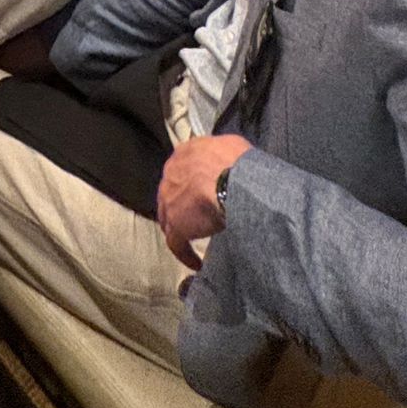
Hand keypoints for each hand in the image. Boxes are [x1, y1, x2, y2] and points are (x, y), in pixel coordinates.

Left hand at [156, 133, 251, 268]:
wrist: (233, 181)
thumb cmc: (237, 161)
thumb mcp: (230, 145)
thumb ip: (219, 152)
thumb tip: (224, 160)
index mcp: (183, 153)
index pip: (182, 170)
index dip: (190, 183)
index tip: (200, 193)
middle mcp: (170, 174)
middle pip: (172, 193)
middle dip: (183, 205)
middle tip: (198, 217)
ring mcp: (169, 201)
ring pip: (170, 218)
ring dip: (182, 229)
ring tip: (195, 240)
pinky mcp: (175, 225)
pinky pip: (176, 244)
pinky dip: (186, 254)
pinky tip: (197, 262)